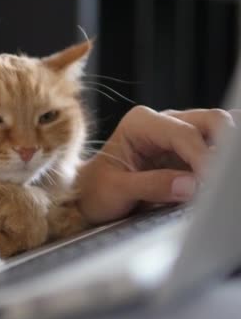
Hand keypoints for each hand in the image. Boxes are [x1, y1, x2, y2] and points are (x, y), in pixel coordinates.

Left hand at [77, 106, 235, 223]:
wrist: (91, 197)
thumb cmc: (97, 190)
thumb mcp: (116, 190)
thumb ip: (151, 186)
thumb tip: (190, 185)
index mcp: (140, 123)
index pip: (184, 134)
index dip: (203, 158)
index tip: (211, 183)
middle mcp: (163, 122)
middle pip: (211, 121)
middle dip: (224, 147)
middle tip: (221, 179)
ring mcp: (180, 135)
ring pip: (220, 130)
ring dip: (227, 151)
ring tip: (225, 178)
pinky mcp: (190, 152)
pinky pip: (217, 146)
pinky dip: (225, 157)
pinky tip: (224, 173)